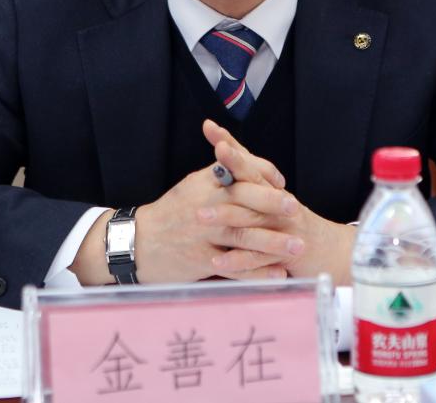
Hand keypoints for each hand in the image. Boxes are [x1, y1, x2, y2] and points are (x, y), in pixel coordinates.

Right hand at [134, 163, 298, 282]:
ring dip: (273, 242)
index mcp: (204, 183)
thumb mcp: (192, 185)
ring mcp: (202, 234)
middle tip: (296, 210)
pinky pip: (234, 267)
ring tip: (297, 246)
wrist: (138, 242)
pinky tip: (278, 273)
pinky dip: (258, 272)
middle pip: (243, 201)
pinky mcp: (200, 260)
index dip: (262, 175)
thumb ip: (220, 174)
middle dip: (272, 205)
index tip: (282, 182)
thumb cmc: (171, 212)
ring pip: (243, 236)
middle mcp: (205, 206)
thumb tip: (245, 162)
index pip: (238, 171)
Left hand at [200, 119, 355, 283]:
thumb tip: (221, 142)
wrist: (332, 251)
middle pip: (253, 185)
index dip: (233, 148)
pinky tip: (217, 261)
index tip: (212, 131)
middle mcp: (277, 204)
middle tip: (204, 174)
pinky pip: (258, 257)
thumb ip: (247, 172)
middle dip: (230, 176)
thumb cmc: (293, 219)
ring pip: (253, 220)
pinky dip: (238, 260)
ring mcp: (282, 229)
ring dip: (226, 217)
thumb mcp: (272, 193)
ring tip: (199, 216)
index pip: (250, 163)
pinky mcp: (283, 255)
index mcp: (271, 188)